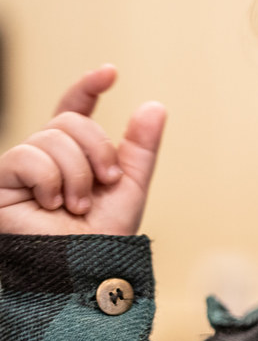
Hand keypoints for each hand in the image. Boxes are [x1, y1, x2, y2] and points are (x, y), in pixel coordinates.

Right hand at [0, 65, 166, 235]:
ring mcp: (20, 169)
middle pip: (69, 122)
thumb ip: (140, 147)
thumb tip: (154, 105)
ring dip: (77, 174)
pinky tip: (51, 205)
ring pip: (51, 137)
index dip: (86, 87)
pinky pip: (27, 157)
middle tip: (103, 184)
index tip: (109, 73)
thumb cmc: (103, 236)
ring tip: (75, 205)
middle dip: (97, 151)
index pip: (74, 110)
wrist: (83, 268)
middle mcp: (43, 157)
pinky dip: (50, 181)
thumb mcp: (130, 185)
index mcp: (73, 155)